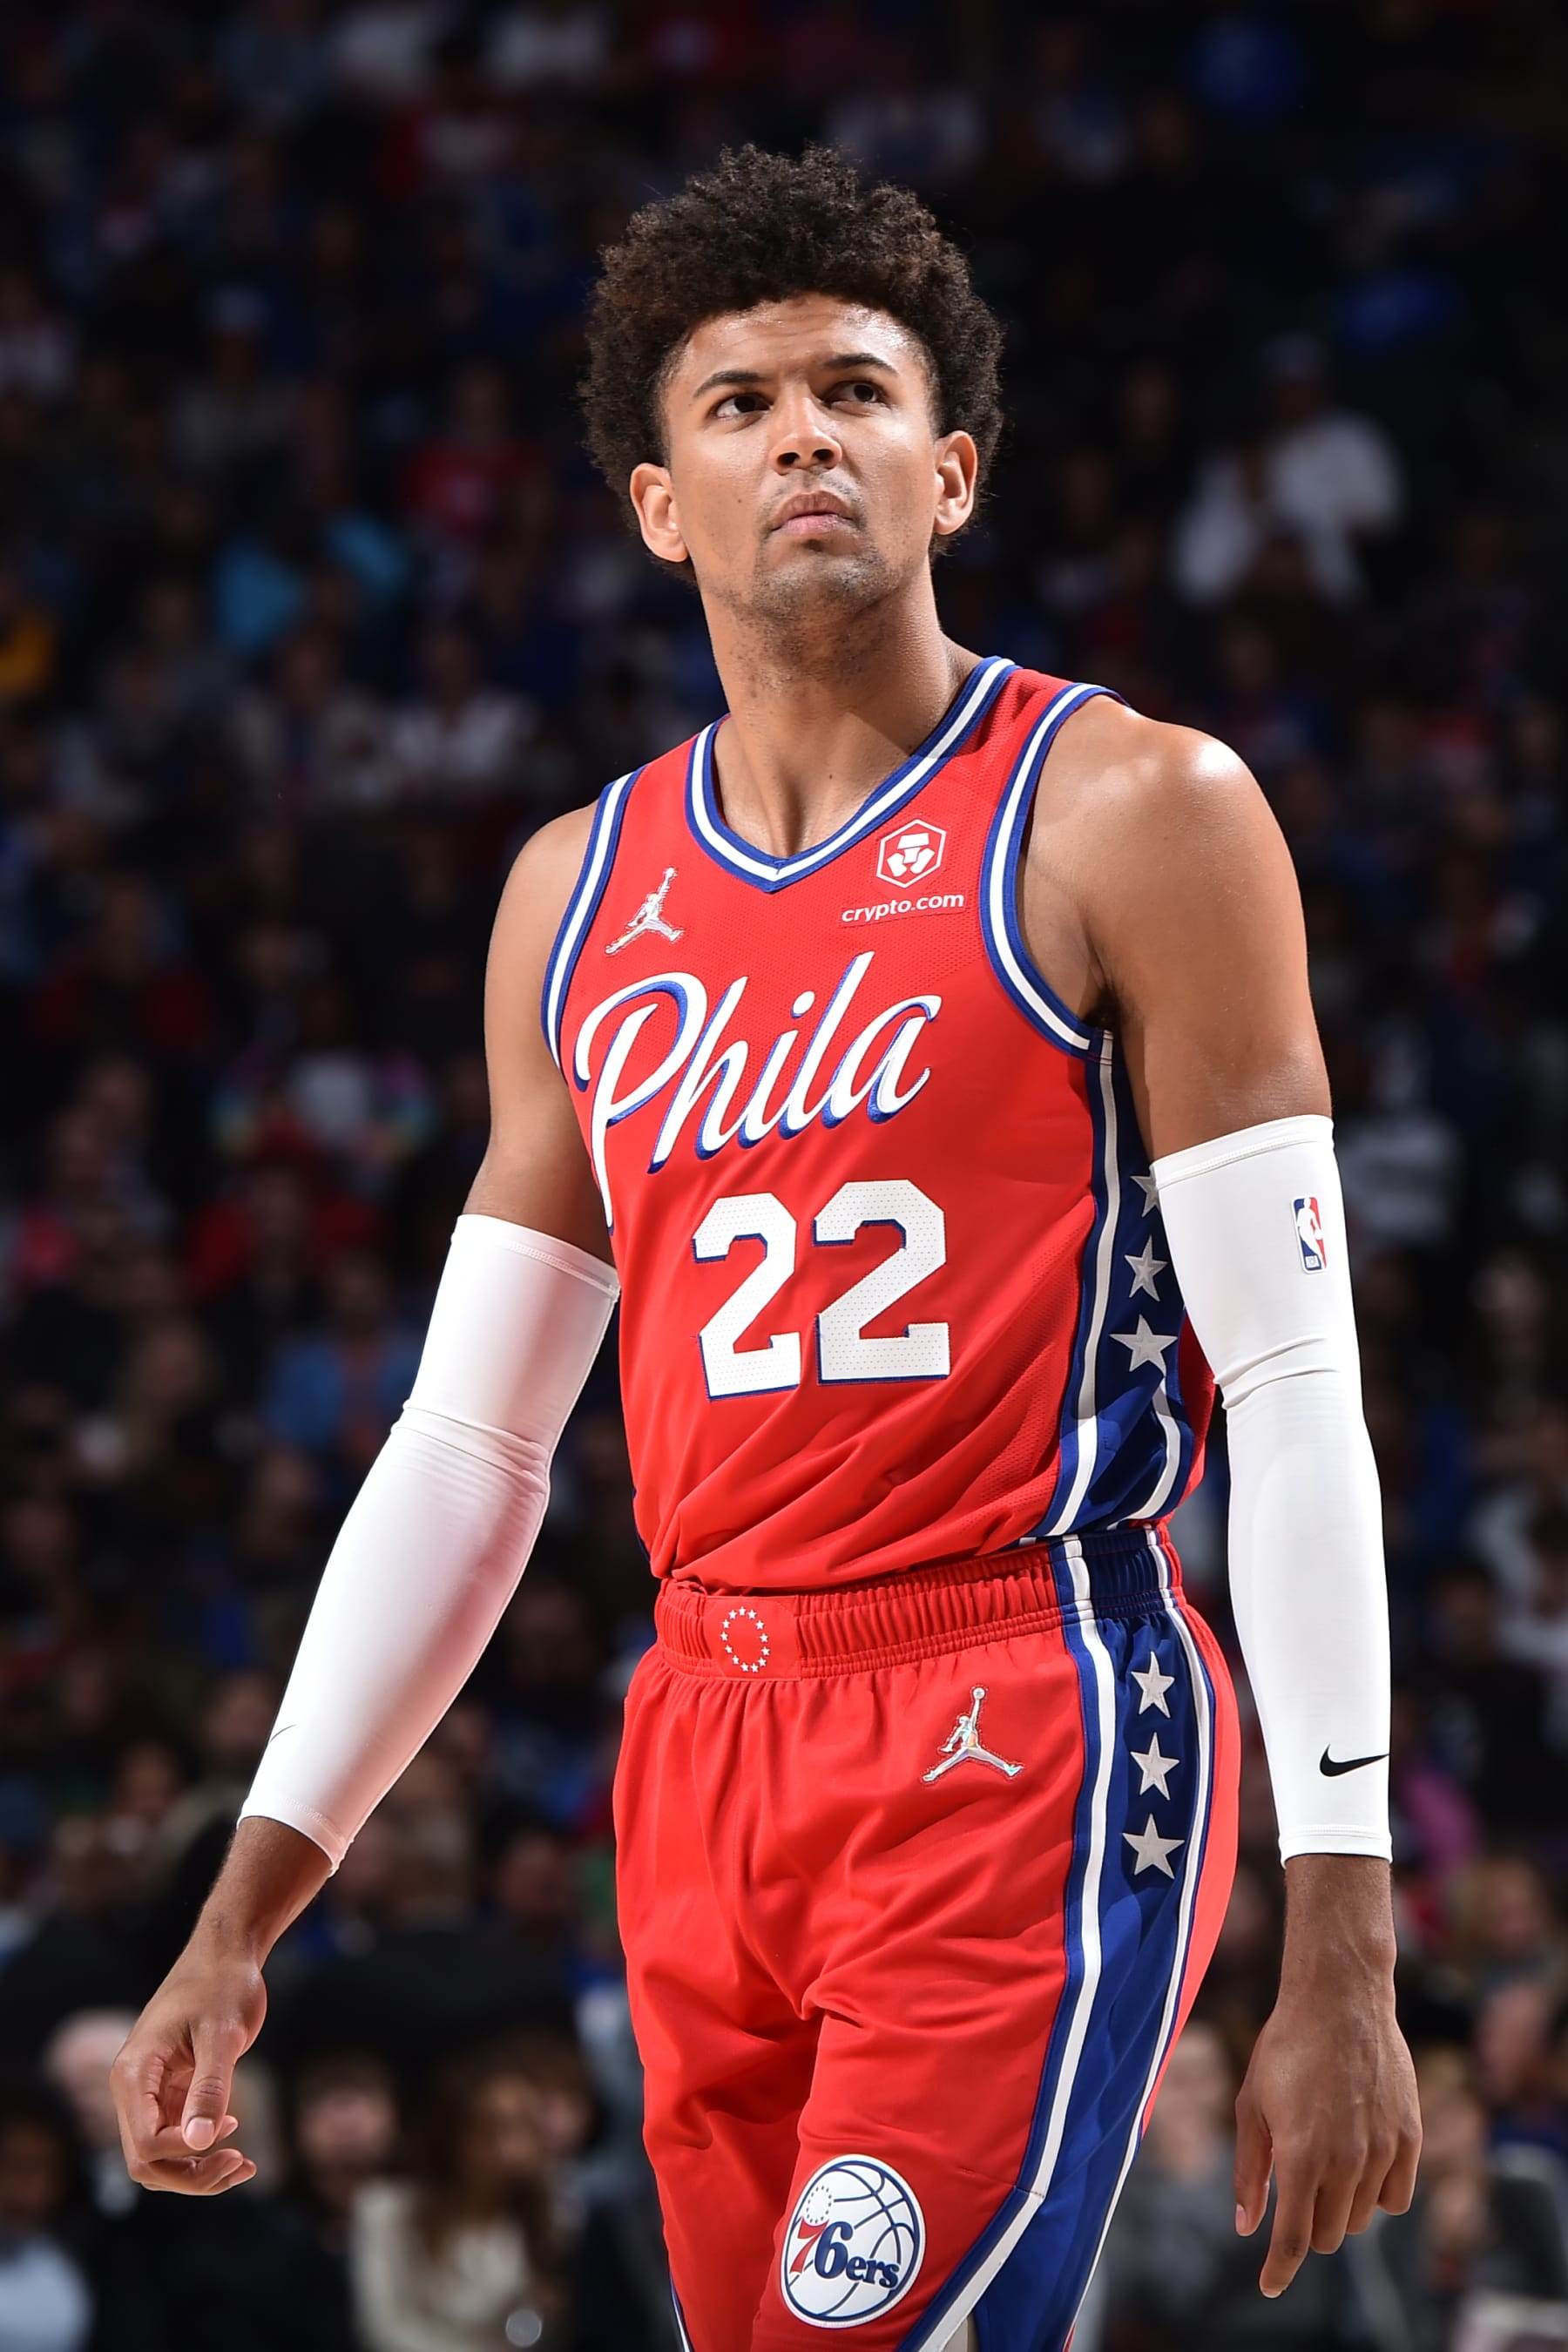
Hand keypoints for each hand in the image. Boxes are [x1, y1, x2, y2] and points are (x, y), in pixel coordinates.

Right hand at [110, 1943, 267, 2194]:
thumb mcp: (223, 2034)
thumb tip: (199, 2143)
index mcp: (135, 2073)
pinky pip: (175, 2140)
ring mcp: (149, 2094)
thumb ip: (210, 2087)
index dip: (185, 2153)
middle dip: (191, 2176)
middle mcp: (133, 2089)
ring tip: (244, 2166)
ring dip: (196, 2172)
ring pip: (159, 2159)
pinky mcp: (169, 2094)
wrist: (227, 1955)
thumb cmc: (224, 1985)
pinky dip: (201, 2154)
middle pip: (147, 2163)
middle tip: (242, 2164)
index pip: (146, 2143)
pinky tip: (236, 2152)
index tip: (231, 2129)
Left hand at [1234, 1856, 1420, 2297]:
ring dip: (1340, 2207)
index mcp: (1300, 2155)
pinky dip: (1377, 2194)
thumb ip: (1250, 2170)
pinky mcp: (1410, 2137)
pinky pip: (1396, 2197)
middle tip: (1295, 2187)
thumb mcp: (1251, 2105)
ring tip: (1325, 2158)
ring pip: (1361, 2218)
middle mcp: (1345, 2161)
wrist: (1339, 2000)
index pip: (1294, 2240)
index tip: (1270, 2284)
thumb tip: (1248, 2225)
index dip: (1279, 2270)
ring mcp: (1382, 2150)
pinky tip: (1360, 2164)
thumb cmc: (1284, 2048)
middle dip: (1307, 2225)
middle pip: (1329, 2233)